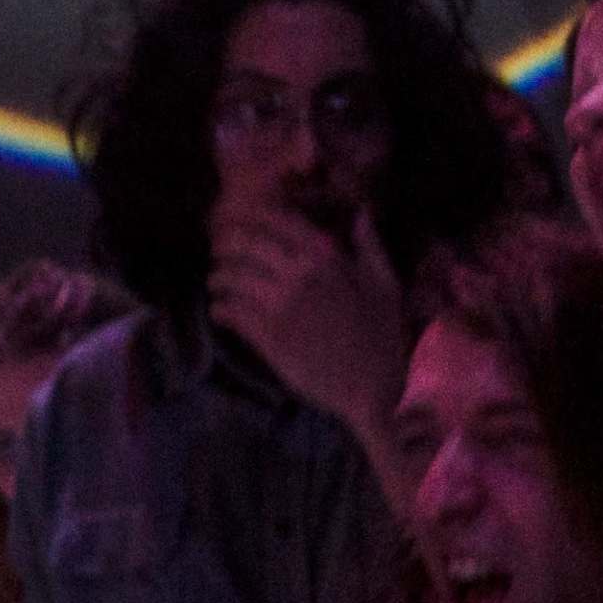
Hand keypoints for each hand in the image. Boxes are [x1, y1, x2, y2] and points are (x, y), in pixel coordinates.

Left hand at [207, 199, 408, 457]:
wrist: (372, 389)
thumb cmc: (383, 338)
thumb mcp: (387, 286)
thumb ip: (371, 246)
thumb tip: (362, 213)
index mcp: (327, 257)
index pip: (277, 220)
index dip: (251, 215)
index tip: (240, 218)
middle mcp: (300, 274)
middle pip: (246, 243)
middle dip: (225, 243)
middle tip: (218, 249)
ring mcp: (281, 305)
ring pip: (232, 277)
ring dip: (218, 277)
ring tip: (216, 281)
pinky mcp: (268, 336)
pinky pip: (231, 312)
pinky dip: (219, 309)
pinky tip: (219, 311)